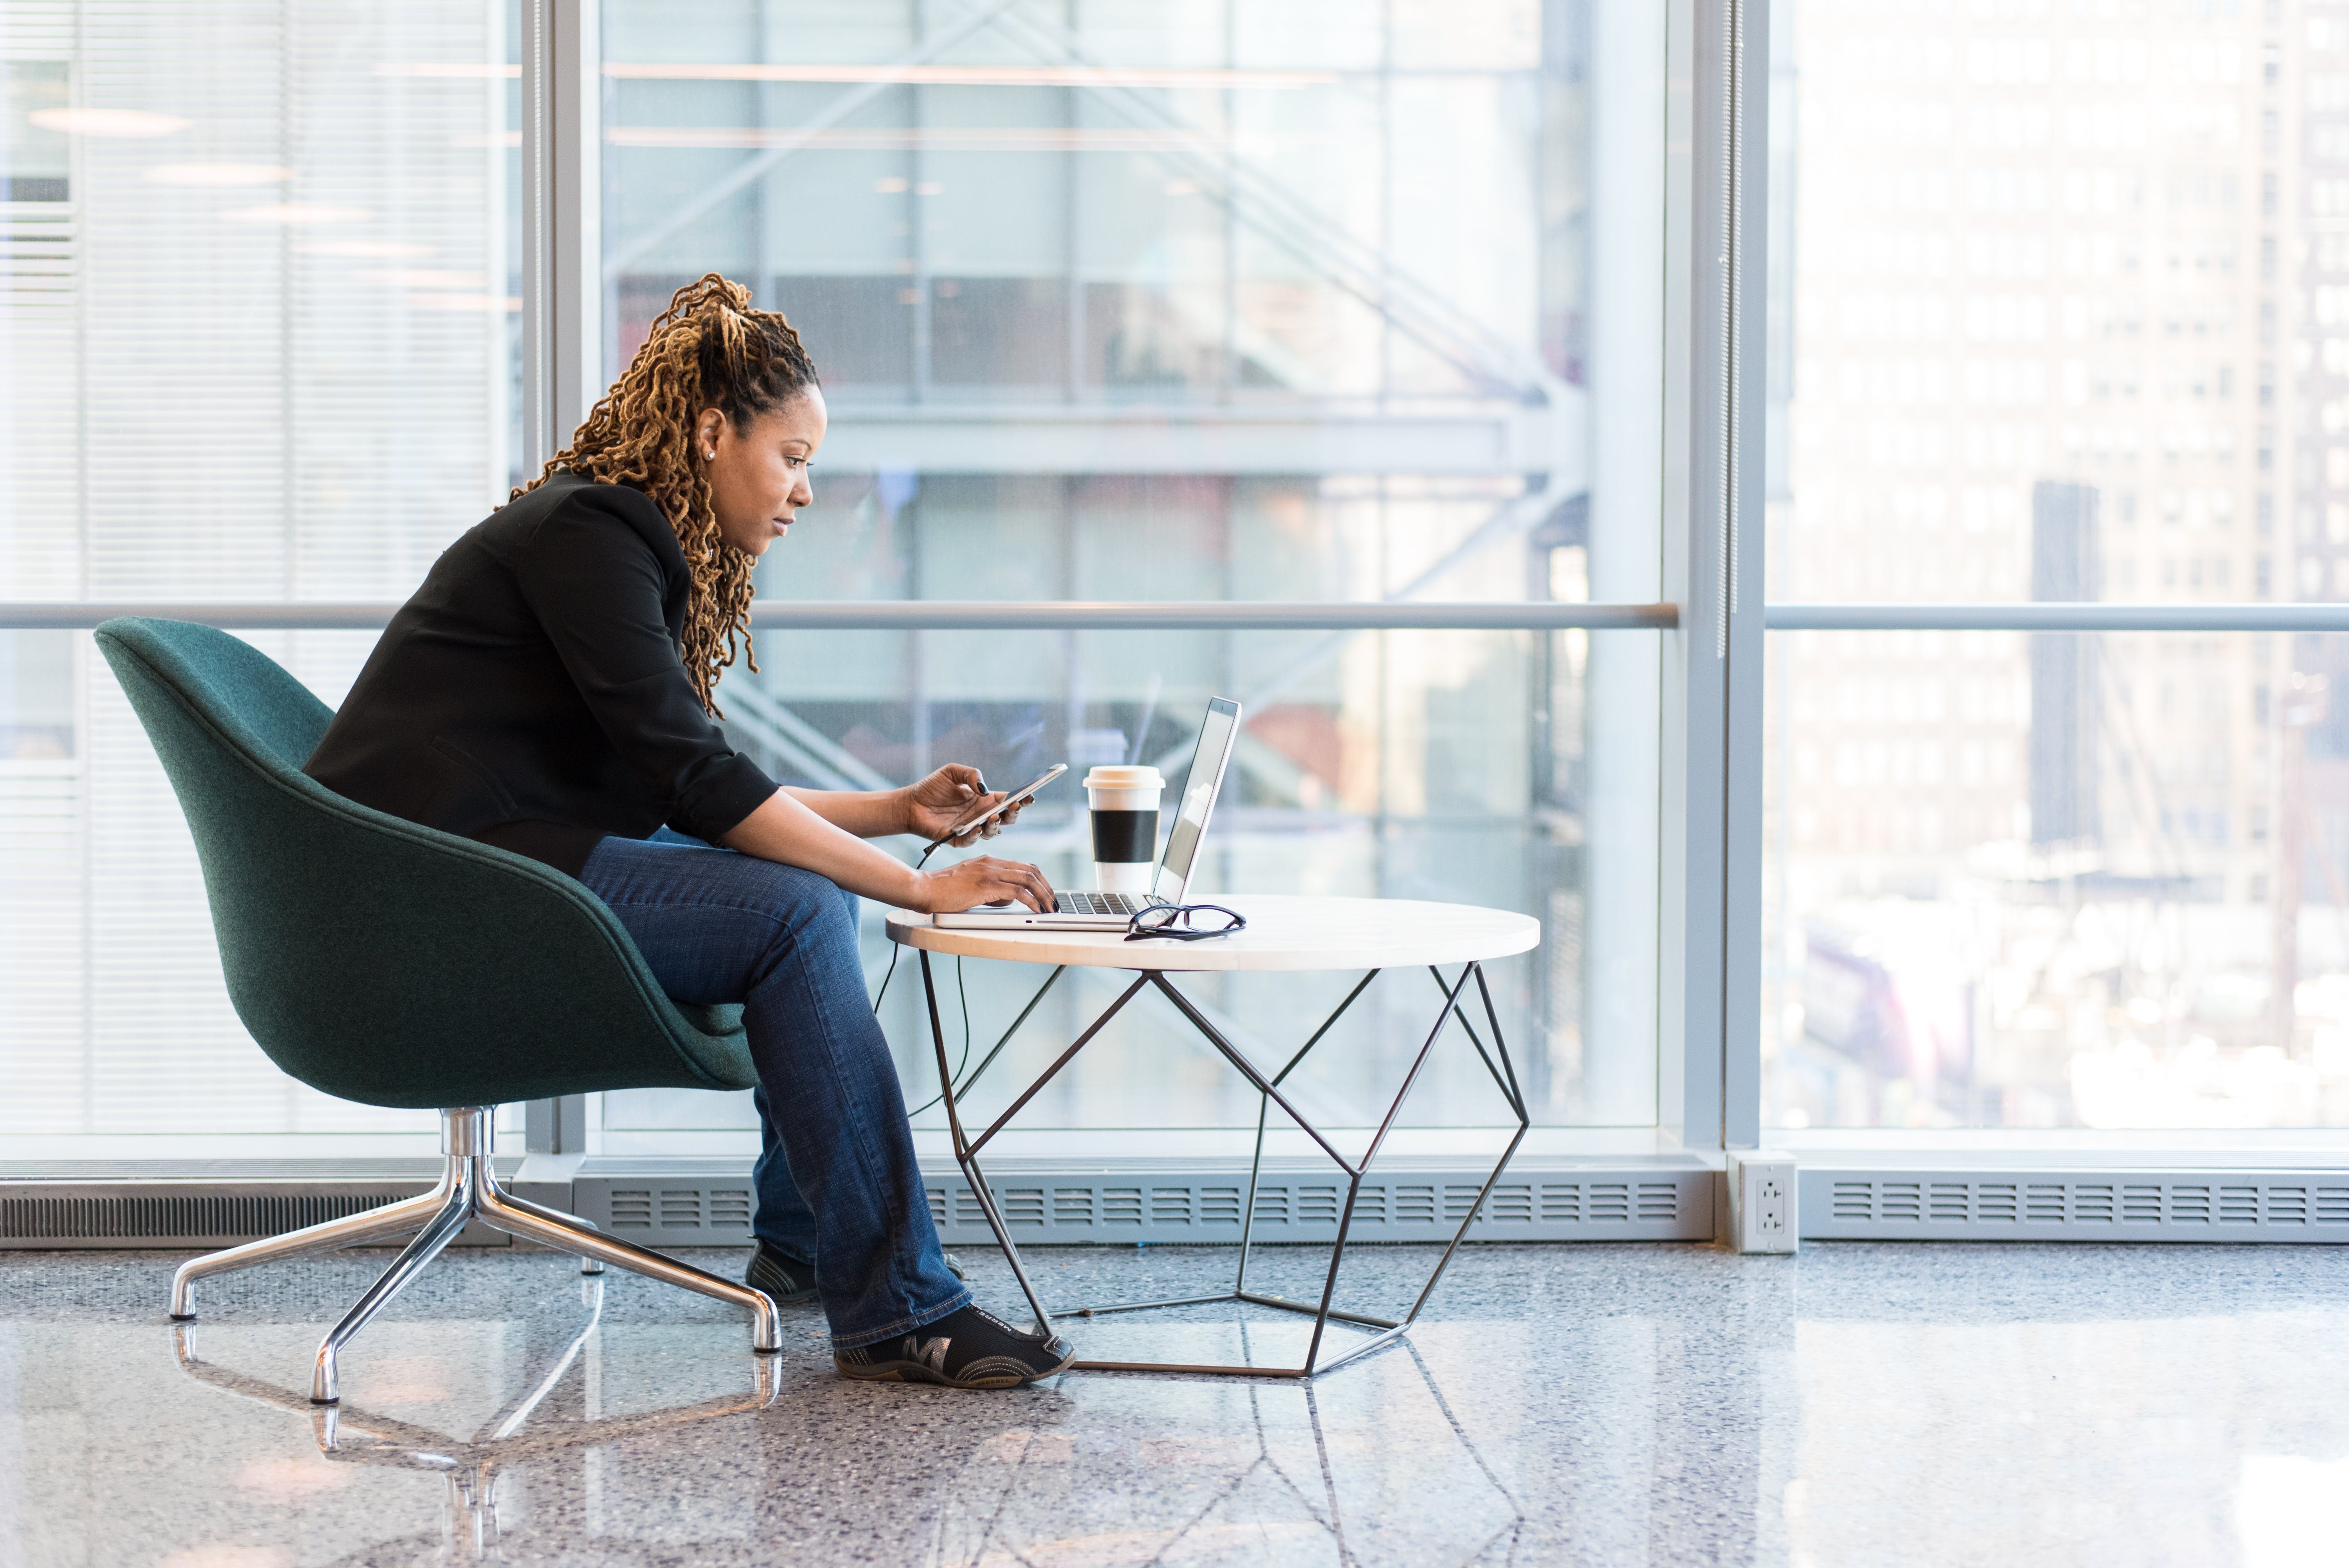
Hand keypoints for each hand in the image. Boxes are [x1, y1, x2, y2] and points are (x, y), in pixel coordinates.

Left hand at [903, 764, 1026, 844]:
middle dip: (1013, 813)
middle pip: (1005, 818)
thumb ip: (971, 774)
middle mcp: (981, 815)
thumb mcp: (952, 772)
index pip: (1007, 800)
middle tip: (1015, 806)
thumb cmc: (932, 787)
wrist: (910, 803)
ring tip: (993, 816)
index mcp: (984, 800)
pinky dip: (975, 836)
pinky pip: (970, 841)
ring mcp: (971, 828)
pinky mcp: (957, 839)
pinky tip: (976, 828)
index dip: (1021, 799)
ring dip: (995, 825)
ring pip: (991, 832)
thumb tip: (984, 789)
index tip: (1030, 795)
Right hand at [913, 855, 1055, 913]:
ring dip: (1043, 895)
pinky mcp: (986, 886)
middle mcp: (992, 863)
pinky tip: (1035, 910)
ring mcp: (990, 873)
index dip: (1040, 880)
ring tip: (1049, 909)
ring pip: (1028, 879)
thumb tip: (1009, 900)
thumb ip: (991, 889)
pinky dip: (1031, 902)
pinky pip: (1017, 892)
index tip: (1047, 893)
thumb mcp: (972, 885)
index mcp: (989, 861)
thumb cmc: (943, 890)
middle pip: (1031, 870)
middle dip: (1047, 887)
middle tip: (1054, 902)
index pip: (1024, 866)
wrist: (925, 889)